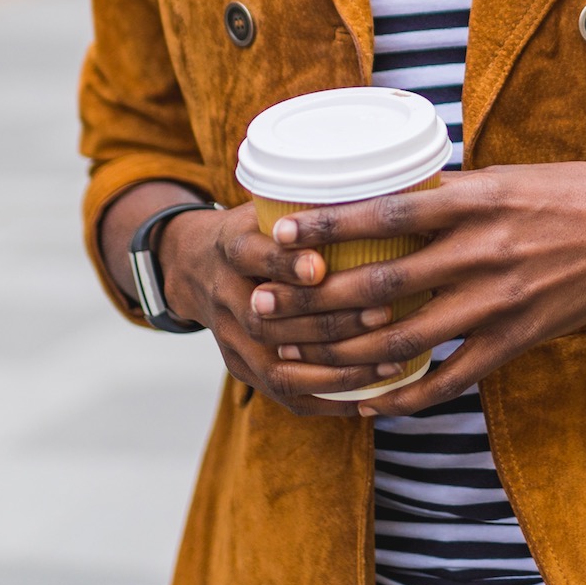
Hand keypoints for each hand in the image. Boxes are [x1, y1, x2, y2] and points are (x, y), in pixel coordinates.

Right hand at [151, 202, 399, 415]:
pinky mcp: (241, 369)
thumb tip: (392, 184)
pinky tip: (369, 400)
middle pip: (270, 320)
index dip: (285, 265)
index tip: (321, 267)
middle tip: (384, 313)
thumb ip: (311, 205)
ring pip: (279, 366)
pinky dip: (327, 400)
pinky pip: (284, 394)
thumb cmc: (254, 229)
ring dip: (337, 368)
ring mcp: (230, 340)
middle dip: (330, 321)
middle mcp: (225, 297)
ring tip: (391, 361)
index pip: (252, 257)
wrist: (193, 267)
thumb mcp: (266, 205)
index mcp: (231, 248)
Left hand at [213, 156, 585, 418]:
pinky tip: (366, 406)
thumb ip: (452, 190)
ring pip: (403, 340)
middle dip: (314, 300)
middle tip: (264, 307)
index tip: (278, 232)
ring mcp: (501, 302)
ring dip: (343, 355)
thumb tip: (390, 193)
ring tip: (296, 362)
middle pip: (379, 284)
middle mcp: (483, 252)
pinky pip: (450, 379)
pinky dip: (405, 398)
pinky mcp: (519, 340)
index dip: (327, 228)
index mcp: (478, 201)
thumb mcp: (512, 174)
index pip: (386, 215)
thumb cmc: (577, 191)